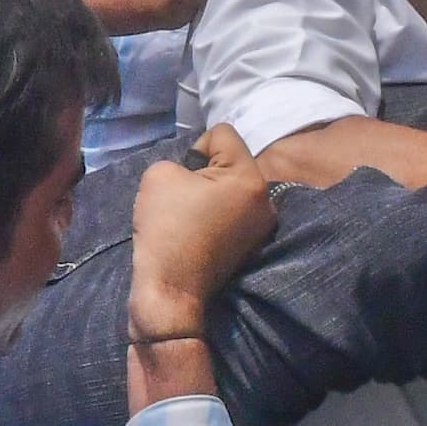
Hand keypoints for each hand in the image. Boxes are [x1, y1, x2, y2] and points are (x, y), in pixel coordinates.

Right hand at [127, 126, 275, 338]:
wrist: (170, 292)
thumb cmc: (166, 228)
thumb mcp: (160, 174)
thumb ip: (183, 160)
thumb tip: (197, 176)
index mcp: (250, 179)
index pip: (222, 133)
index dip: (195, 148)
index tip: (183, 178)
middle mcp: (266, 200)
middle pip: (231, 162)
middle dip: (206, 172)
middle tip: (184, 198)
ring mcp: (262, 226)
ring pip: (232, 187)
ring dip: (212, 194)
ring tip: (190, 217)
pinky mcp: (252, 245)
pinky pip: (233, 212)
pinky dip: (217, 215)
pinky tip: (199, 232)